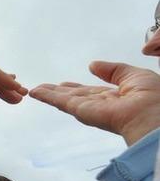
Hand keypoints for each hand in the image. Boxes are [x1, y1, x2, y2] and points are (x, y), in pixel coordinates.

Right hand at [31, 61, 159, 145]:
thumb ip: (113, 70)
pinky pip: (61, 102)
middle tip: (42, 88)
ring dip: (49, 95)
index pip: (91, 91)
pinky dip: (47, 97)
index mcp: (115, 97)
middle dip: (58, 92)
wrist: (152, 115)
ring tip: (33, 90)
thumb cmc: (152, 96)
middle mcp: (99, 104)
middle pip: (74, 97)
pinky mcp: (81, 111)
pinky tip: (35, 93)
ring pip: (64, 100)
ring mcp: (89, 109)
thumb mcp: (134, 75)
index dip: (76, 87)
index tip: (63, 84)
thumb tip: (92, 65)